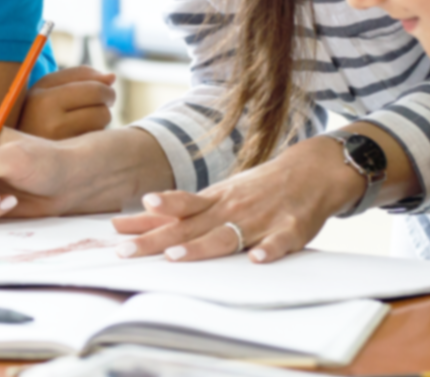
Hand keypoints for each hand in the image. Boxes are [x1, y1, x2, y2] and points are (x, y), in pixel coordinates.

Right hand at [15, 66, 115, 139]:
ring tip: (83, 120)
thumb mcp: (46, 87)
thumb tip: (112, 76)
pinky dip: (94, 136)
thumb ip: (78, 75)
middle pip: (102, 109)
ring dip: (100, 120)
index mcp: (43, 100)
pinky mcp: (68, 161)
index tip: (105, 89)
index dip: (105, 87)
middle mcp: (50, 124)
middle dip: (107, 103)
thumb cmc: (34, 110)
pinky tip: (80, 136)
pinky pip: (95, 142)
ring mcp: (60, 145)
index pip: (93, 89)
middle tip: (103, 102)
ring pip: (101, 125)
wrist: (11, 147)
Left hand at [111, 136, 361, 262]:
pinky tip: (257, 259)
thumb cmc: (257, 188)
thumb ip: (178, 213)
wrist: (312, 170)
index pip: (174, 211)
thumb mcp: (216, 196)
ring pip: (227, 235)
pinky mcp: (291, 229)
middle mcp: (231, 209)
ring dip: (202, 246)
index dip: (147, 219)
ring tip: (177, 256)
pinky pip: (279, 242)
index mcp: (213, 201)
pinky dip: (269, 250)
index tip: (117, 227)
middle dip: (157, 240)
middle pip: (189, 228)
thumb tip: (133, 223)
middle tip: (126, 252)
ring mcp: (260, 218)